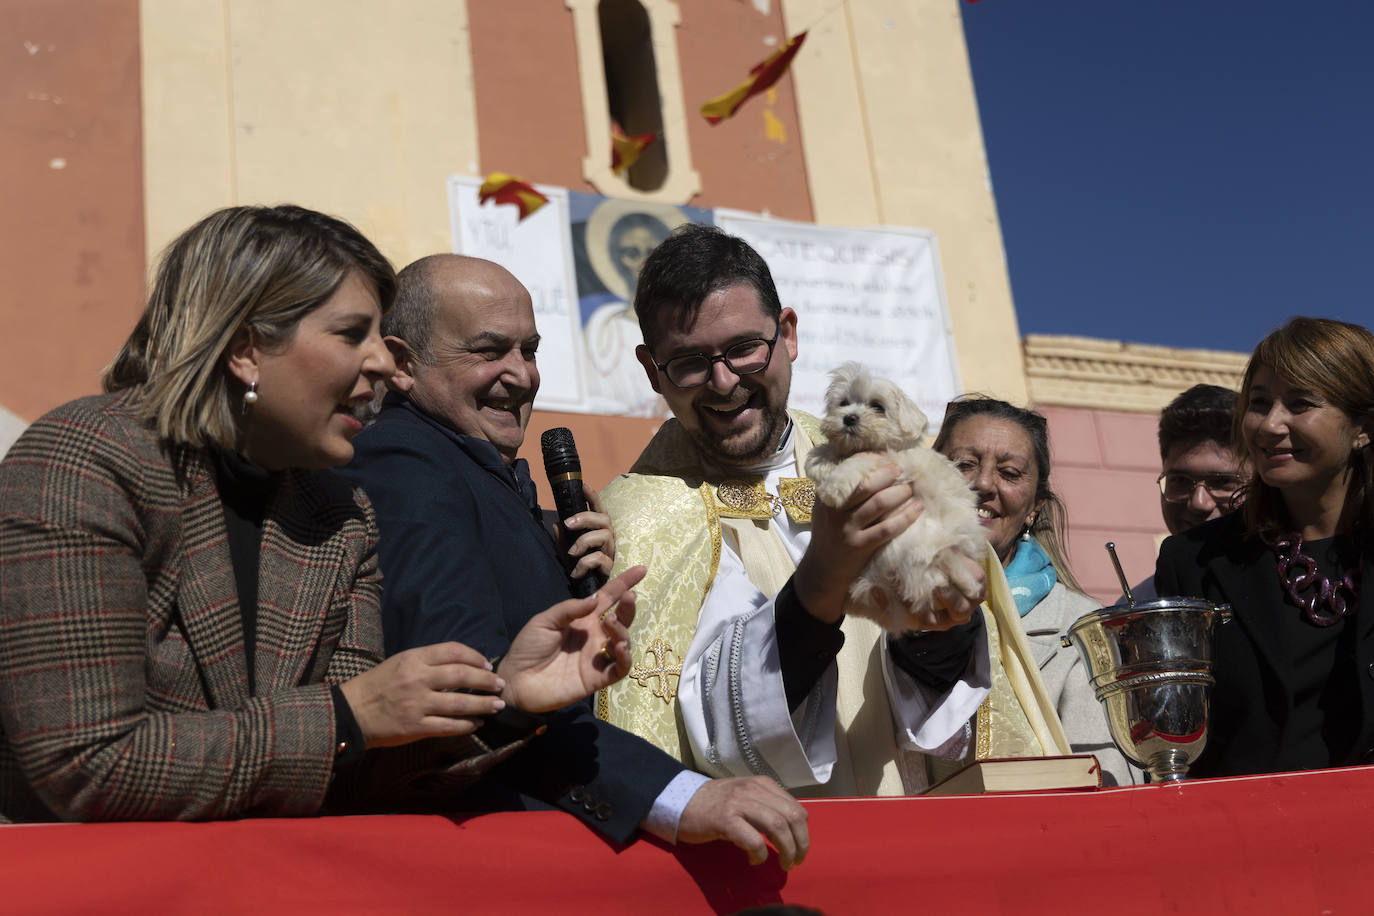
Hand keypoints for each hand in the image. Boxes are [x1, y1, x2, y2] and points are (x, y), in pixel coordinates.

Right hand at [338, 643, 506, 749]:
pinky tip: (476, 724)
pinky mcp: (415, 727)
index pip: (454, 651)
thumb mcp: (401, 662)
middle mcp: (417, 679)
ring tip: (497, 706)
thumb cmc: (379, 684)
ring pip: (460, 703)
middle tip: (500, 686)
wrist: (352, 711)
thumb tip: (463, 663)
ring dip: (483, 705)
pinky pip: (448, 726)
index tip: (488, 666)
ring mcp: (417, 704)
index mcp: (414, 658)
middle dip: (486, 681)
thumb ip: (429, 661)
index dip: (476, 657)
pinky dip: (466, 725)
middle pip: (462, 675)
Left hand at [496, 565, 645, 712]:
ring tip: (610, 624)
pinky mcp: (598, 678)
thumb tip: (595, 599)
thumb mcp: (544, 621)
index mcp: (582, 619)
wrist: (517, 681)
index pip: (608, 598)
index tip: (641, 570)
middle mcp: (594, 636)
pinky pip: (620, 668)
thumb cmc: (528, 648)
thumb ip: (569, 609)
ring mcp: (598, 657)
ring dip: (623, 631)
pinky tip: (619, 648)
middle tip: (630, 597)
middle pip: (621, 619)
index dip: (624, 584)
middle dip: (629, 607)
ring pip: (623, 642)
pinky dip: (625, 658)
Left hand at [561, 483, 614, 583]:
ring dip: (584, 541)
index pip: (598, 509)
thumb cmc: (581, 570)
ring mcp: (612, 552)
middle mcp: (609, 538)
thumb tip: (556, 525)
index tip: (582, 484)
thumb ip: (562, 540)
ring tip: (572, 553)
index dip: (592, 496)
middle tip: (568, 524)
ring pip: (603, 536)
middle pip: (604, 518)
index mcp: (599, 530)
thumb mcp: (566, 553)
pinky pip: (599, 558)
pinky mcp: (612, 567)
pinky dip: (584, 563)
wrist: (590, 596)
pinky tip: (576, 572)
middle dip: (585, 517)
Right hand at [676, 776, 809, 869]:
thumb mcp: (745, 796)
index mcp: (762, 783)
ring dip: (786, 850)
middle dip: (800, 843)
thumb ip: (766, 805)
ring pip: (777, 826)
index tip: (800, 848)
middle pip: (792, 817)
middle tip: (796, 861)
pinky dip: (759, 854)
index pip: (796, 807)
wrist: (681, 802)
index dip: (803, 832)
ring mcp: (739, 803)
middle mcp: (753, 789)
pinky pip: (753, 840)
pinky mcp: (725, 819)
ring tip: (783, 863)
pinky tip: (753, 860)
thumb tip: (790, 829)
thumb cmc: (714, 803)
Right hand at [795, 460, 921, 623]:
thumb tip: (870, 465)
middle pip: (866, 485)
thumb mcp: (827, 510)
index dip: (870, 460)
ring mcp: (847, 529)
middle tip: (903, 469)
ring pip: (878, 504)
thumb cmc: (830, 534)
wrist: (823, 570)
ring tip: (911, 487)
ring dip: (899, 492)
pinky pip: (887, 529)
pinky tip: (917, 509)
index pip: (849, 471)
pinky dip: (905, 517)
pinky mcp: (860, 546)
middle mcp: (835, 511)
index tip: (886, 456)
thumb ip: (841, 491)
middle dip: (888, 474)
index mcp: (826, 497)